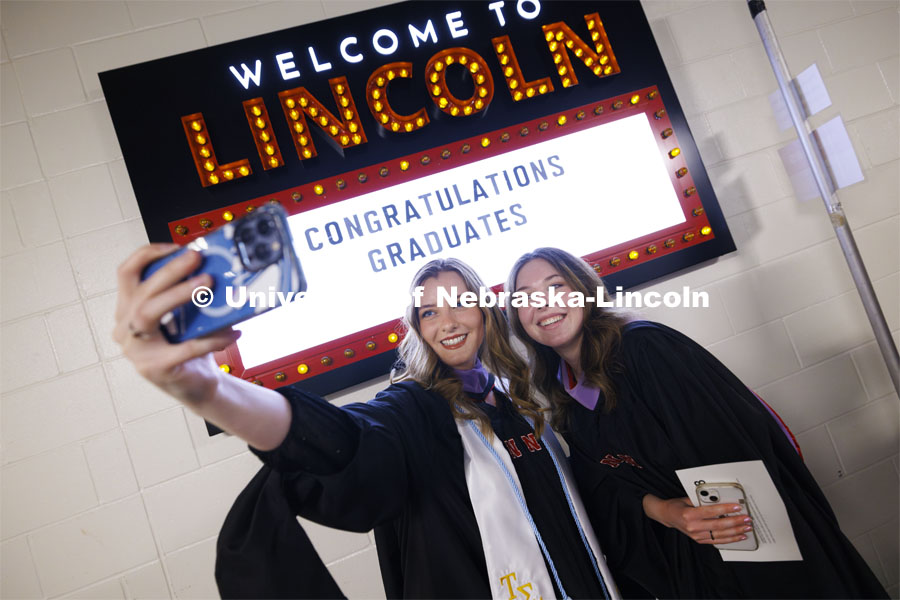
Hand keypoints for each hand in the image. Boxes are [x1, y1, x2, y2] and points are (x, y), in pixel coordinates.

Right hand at [113, 244, 240, 406]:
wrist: (197, 386)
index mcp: (127, 310)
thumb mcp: (185, 316)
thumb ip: (187, 295)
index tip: (177, 247)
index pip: (126, 273)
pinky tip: (232, 333)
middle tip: (197, 258)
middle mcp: (124, 328)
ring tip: (209, 283)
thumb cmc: (189, 346)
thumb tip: (211, 265)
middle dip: (170, 271)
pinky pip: (185, 347)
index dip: (148, 255)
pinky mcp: (154, 369)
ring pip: (149, 313)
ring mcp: (136, 351)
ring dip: (180, 294)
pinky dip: (212, 339)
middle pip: (141, 292)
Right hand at [642, 495, 751, 544]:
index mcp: (689, 514)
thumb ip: (703, 499)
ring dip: (736, 532)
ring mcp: (696, 535)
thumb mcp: (688, 498)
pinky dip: (730, 539)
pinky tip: (739, 536)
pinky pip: (717, 541)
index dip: (725, 509)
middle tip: (747, 518)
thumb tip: (722, 498)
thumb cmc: (677, 505)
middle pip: (719, 525)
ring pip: (720, 535)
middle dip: (735, 522)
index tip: (737, 507)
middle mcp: (693, 527)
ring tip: (747, 528)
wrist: (667, 516)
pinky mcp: (699, 540)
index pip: (711, 512)